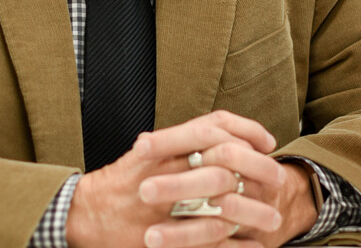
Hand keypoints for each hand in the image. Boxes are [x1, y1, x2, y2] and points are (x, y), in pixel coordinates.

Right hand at [66, 111, 313, 247]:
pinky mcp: (161, 235)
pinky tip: (251, 247)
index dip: (246, 130)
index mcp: (162, 146)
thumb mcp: (148, 152)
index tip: (268, 141)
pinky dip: (233, 245)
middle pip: (223, 160)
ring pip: (220, 203)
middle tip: (278, 178)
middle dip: (257, 169)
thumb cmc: (119, 183)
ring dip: (252, 211)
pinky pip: (207, 240)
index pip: (212, 126)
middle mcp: (163, 170)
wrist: (82, 214)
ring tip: (273, 219)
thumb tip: (223, 134)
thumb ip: (180, 143)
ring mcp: (162, 205)